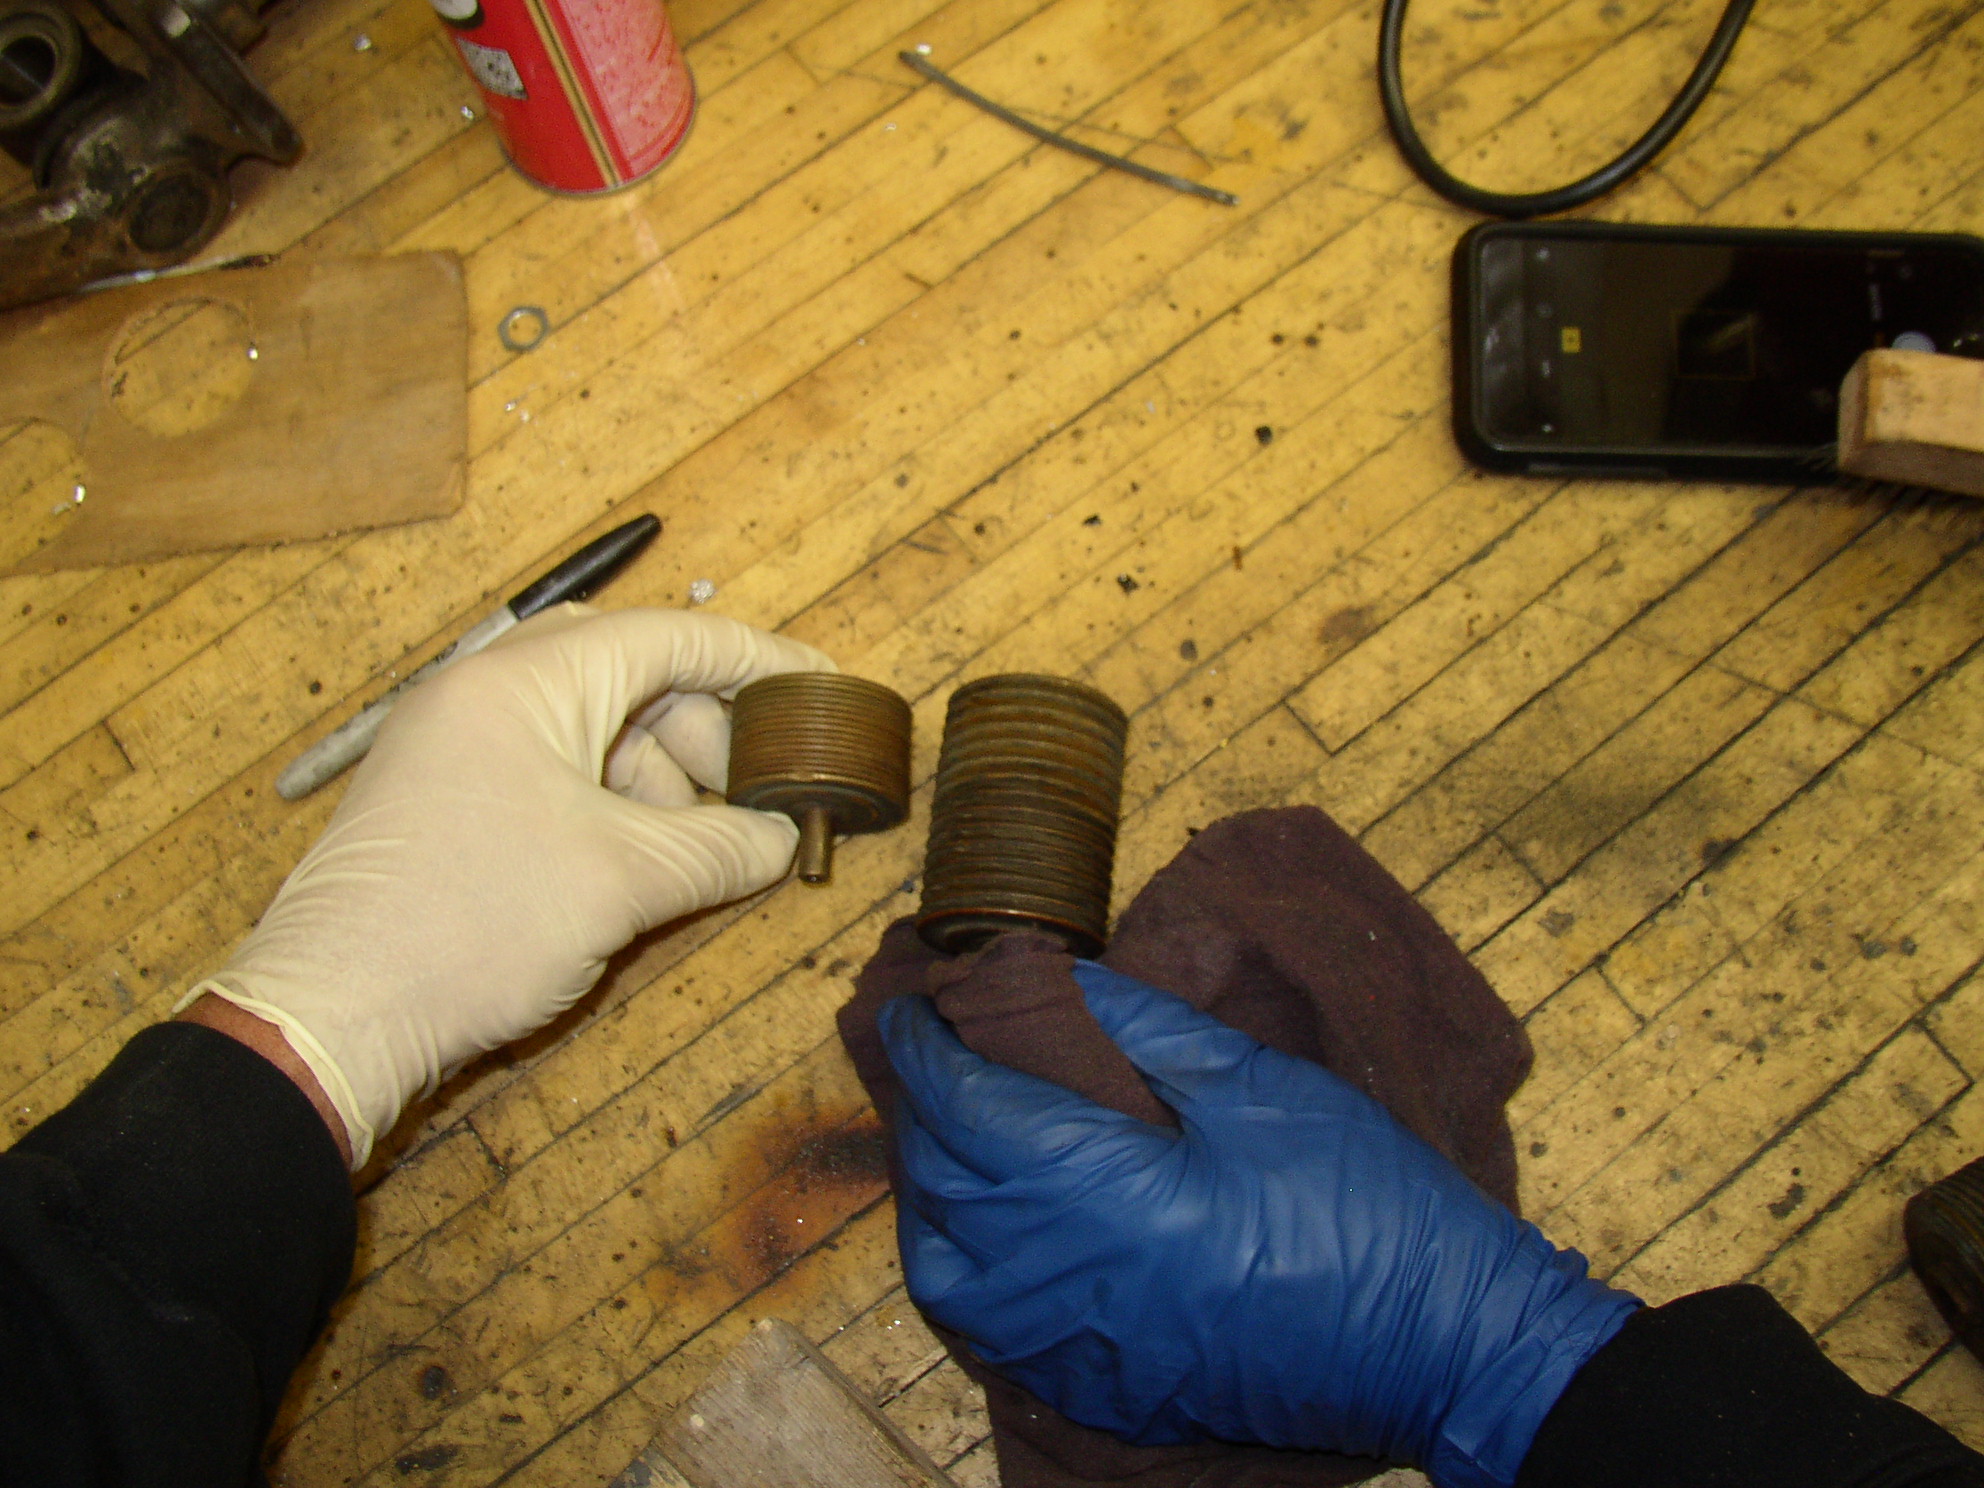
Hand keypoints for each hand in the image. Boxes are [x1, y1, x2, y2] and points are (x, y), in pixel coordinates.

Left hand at [184, 604, 833, 1167]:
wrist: (331, 1015)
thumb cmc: (472, 924)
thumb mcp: (622, 881)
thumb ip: (720, 847)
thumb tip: (782, 839)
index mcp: (523, 682)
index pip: (666, 636)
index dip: (755, 659)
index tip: (820, 684)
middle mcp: (486, 693)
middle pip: (628, 675)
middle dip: (703, 732)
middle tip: (756, 792)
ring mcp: (460, 745)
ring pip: (592, 730)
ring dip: (659, 780)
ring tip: (698, 849)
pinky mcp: (449, 800)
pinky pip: (554, 773)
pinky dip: (612, 807)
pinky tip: (644, 864)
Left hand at [879, 963, 1638, 1487]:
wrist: (1443, 1345)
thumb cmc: (1361, 1202)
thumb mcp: (1257, 1087)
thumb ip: (1144, 1029)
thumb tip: (1064, 978)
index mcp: (1098, 1194)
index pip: (968, 1108)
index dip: (926, 1052)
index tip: (913, 1009)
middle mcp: (1065, 1283)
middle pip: (943, 1189)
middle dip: (924, 1114)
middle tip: (938, 1057)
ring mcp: (1081, 1350)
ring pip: (948, 1276)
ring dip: (932, 1199)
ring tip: (954, 1143)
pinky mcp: (1108, 1392)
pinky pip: (992, 1336)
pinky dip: (967, 1276)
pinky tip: (993, 1237)